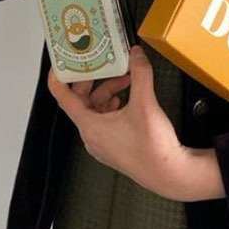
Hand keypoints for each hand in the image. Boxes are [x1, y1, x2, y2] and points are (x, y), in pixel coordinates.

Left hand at [47, 45, 191, 201]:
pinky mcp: (115, 146)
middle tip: (100, 64)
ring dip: (106, 91)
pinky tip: (127, 98)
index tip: (60, 63)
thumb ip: (140, 73)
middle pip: (80, 101)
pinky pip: (105, 119)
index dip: (59, 77)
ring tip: (124, 79)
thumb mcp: (145, 102)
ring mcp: (103, 143)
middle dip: (92, 79)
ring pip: (94, 110)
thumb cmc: (153, 149)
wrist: (170, 174)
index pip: (63, 97)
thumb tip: (136, 55)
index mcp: (90, 126)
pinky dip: (112, 104)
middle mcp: (92, 136)